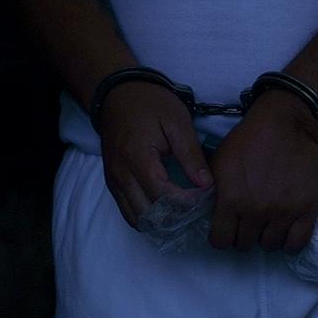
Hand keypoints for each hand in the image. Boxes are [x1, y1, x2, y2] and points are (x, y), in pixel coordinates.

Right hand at [96, 79, 207, 229]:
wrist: (117, 93)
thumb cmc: (150, 103)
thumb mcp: (177, 122)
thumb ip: (191, 155)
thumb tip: (206, 185)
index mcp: (138, 158)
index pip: (162, 195)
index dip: (185, 203)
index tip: (204, 200)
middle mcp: (121, 174)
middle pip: (147, 213)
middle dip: (173, 219)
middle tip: (195, 214)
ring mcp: (113, 180)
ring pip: (135, 218)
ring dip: (158, 223)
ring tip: (181, 218)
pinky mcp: (111, 181)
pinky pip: (126, 210)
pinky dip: (145, 217)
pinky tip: (163, 214)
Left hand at [207, 90, 317, 253]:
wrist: (288, 123)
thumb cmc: (249, 138)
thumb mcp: (219, 161)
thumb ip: (212, 190)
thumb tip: (208, 214)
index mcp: (231, 199)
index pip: (220, 241)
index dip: (220, 235)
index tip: (226, 227)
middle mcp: (256, 211)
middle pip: (244, 245)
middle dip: (242, 234)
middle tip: (247, 220)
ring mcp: (283, 212)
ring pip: (269, 246)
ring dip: (265, 236)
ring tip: (267, 221)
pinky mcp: (307, 210)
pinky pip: (297, 244)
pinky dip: (289, 242)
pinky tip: (285, 230)